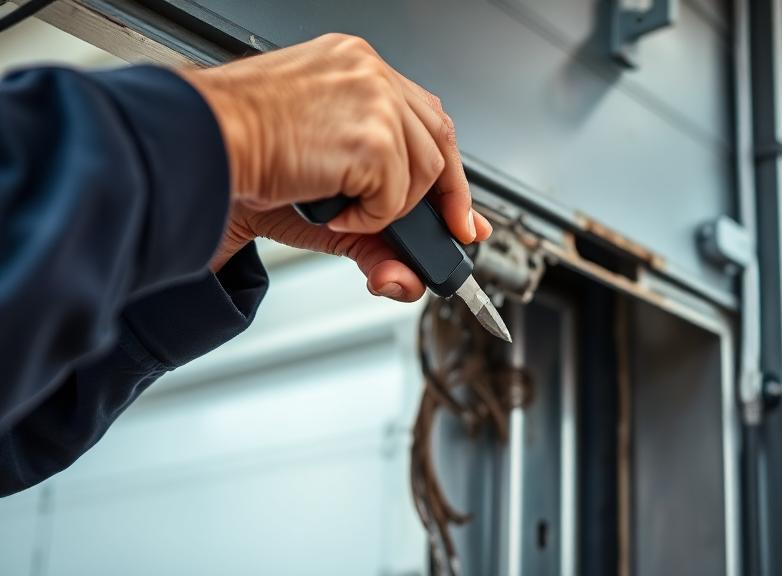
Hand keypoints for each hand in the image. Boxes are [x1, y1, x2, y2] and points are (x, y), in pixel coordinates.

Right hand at [180, 34, 488, 296]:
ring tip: (342, 209)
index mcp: (356, 69)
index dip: (448, 168)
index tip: (462, 212)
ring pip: (422, 172)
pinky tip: (329, 207)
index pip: (424, 116)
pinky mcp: (371, 134)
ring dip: (387, 208)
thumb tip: (408, 279)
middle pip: (439, 139)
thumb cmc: (247, 156)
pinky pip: (396, 196)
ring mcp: (373, 99)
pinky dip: (367, 217)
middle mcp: (369, 73)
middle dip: (448, 198)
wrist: (202, 150)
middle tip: (449, 232)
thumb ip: (376, 227)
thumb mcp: (326, 189)